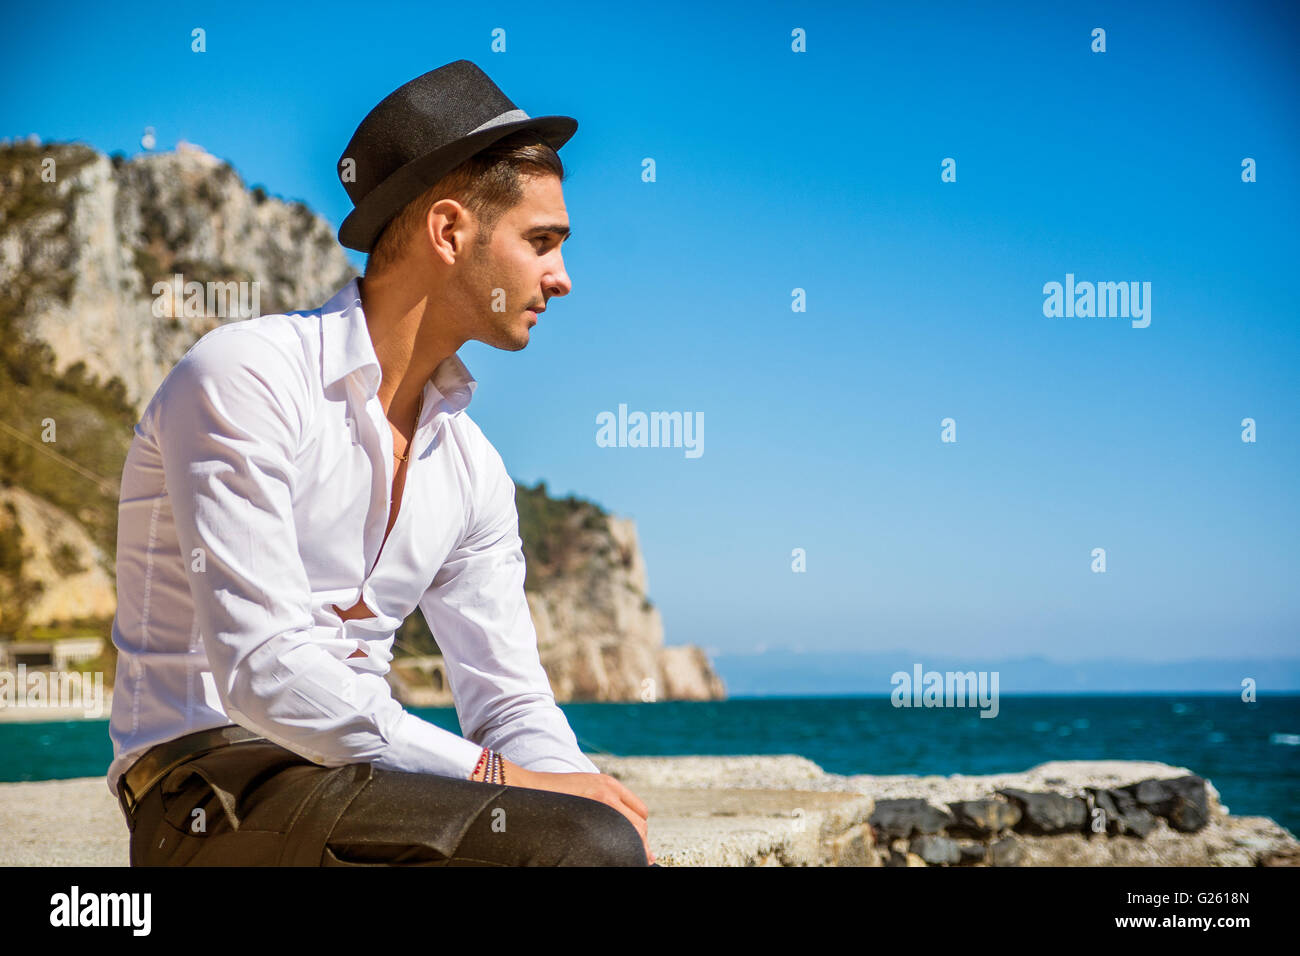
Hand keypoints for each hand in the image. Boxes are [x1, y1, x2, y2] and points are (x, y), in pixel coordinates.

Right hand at [479, 756, 655, 863]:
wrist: (527, 788)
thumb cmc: (552, 793)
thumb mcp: (584, 787)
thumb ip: (604, 802)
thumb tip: (623, 828)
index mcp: (609, 784)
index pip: (641, 811)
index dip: (640, 829)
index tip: (637, 843)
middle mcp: (609, 792)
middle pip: (640, 825)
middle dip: (640, 843)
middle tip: (637, 857)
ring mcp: (601, 804)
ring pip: (631, 833)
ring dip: (631, 847)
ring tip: (624, 859)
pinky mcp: (588, 816)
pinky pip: (613, 840)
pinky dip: (617, 851)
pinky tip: (610, 856)